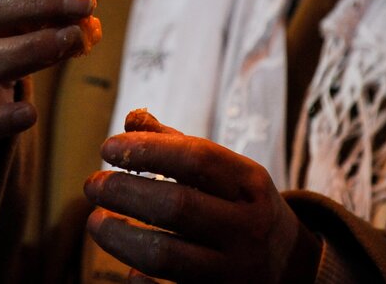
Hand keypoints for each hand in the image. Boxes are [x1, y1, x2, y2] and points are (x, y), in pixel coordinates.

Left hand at [84, 110, 315, 282]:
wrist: (293, 270)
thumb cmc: (244, 208)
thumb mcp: (229, 173)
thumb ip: (178, 145)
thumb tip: (131, 120)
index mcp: (251, 184)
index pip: (196, 158)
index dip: (147, 149)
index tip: (107, 148)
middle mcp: (247, 227)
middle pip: (176, 205)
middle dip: (124, 192)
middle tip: (92, 186)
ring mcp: (235, 271)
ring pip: (166, 255)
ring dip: (120, 237)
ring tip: (96, 222)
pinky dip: (142, 282)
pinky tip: (127, 268)